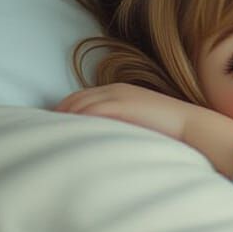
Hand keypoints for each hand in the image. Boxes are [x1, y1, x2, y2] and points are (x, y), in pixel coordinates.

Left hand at [55, 82, 199, 140]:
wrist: (192, 126)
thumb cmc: (170, 131)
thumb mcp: (142, 123)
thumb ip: (123, 126)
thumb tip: (107, 142)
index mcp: (120, 91)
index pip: (82, 97)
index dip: (65, 111)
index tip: (53, 128)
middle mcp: (116, 89)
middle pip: (75, 98)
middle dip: (57, 114)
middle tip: (39, 133)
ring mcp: (118, 95)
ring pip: (78, 103)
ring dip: (61, 119)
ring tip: (46, 136)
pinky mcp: (121, 105)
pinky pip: (89, 111)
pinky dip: (74, 121)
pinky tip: (64, 134)